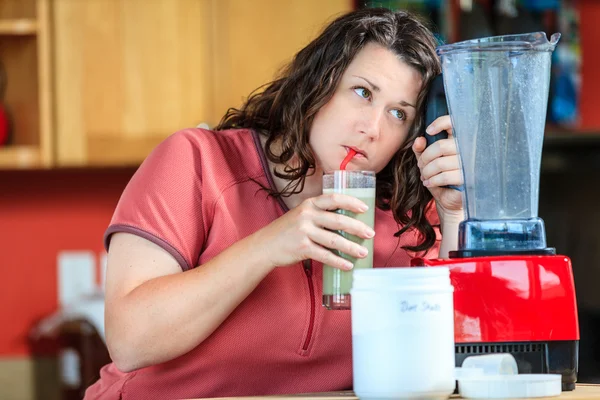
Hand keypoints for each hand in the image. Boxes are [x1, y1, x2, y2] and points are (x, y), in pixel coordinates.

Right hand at [254, 194, 374, 269]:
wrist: (265, 245)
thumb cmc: (287, 230)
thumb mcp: (301, 215)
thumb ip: (319, 215)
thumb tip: (347, 222)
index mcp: (309, 204)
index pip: (334, 199)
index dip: (351, 202)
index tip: (365, 208)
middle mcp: (307, 215)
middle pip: (338, 220)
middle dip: (357, 228)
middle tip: (370, 234)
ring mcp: (304, 231)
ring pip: (334, 240)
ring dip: (351, 247)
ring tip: (363, 252)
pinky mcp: (302, 248)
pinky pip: (325, 255)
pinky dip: (338, 261)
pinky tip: (348, 265)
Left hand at [412, 115, 462, 217]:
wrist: (449, 200)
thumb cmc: (440, 177)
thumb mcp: (427, 161)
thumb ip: (421, 149)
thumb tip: (419, 140)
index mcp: (458, 141)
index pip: (454, 123)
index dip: (441, 123)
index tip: (429, 131)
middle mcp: (467, 150)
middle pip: (441, 146)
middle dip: (425, 158)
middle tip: (421, 166)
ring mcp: (469, 164)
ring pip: (440, 163)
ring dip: (427, 171)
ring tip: (425, 176)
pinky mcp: (468, 179)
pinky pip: (445, 176)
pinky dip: (433, 180)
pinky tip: (429, 183)